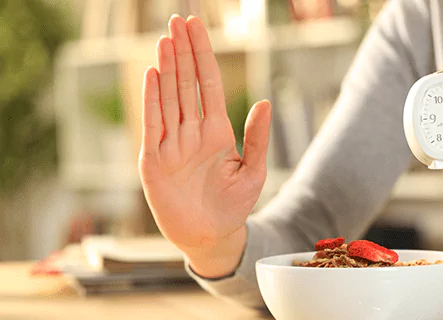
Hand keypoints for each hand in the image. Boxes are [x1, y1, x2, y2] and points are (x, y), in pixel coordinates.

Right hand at [139, 15, 271, 275]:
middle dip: (183, 52)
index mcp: (217, 131)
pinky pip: (153, 124)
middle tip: (177, 20)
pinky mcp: (154, 161)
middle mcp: (192, 132)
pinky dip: (152, 100)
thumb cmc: (233, 206)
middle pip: (186, 84)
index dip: (203, 55)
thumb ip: (257, 138)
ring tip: (165, 40)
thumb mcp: (252, 171)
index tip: (197, 28)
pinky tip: (153, 74)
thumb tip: (264, 102)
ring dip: (167, 68)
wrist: (212, 236)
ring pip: (169, 98)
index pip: (209, 84)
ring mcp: (172, 144)